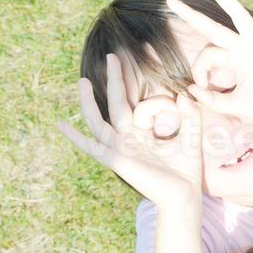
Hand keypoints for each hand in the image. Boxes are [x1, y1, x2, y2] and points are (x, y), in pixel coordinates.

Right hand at [59, 53, 202, 207]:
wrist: (183, 197)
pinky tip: (60, 125)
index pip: (140, 103)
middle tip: (112, 56)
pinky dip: (76, 138)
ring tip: (83, 81)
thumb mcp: (192, 138)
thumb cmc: (186, 172)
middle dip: (115, 80)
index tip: (155, 76)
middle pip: (116, 103)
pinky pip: (93, 148)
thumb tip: (184, 94)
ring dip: (88, 102)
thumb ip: (191, 116)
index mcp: (144, 132)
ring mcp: (120, 149)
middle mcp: (129, 138)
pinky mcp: (117, 160)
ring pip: (98, 121)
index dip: (147, 90)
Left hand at [165, 0, 252, 125]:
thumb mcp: (232, 105)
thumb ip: (211, 100)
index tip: (202, 86)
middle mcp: (243, 46)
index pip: (207, 54)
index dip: (199, 69)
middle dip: (191, 14)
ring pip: (236, 14)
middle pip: (213, 25)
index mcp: (234, 58)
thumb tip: (190, 90)